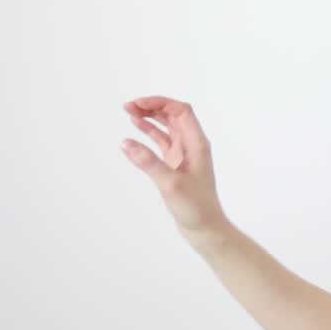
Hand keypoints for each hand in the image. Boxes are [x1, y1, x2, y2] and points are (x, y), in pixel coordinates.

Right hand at [121, 96, 229, 243]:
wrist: (204, 227)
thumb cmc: (194, 206)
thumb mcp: (170, 184)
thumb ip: (148, 162)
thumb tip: (125, 142)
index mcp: (197, 144)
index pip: (181, 111)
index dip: (160, 103)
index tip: (138, 103)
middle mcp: (192, 145)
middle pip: (173, 115)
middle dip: (152, 107)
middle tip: (127, 107)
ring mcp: (184, 154)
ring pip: (167, 127)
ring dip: (150, 118)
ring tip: (129, 113)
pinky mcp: (176, 164)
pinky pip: (162, 142)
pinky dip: (149, 133)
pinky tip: (135, 130)